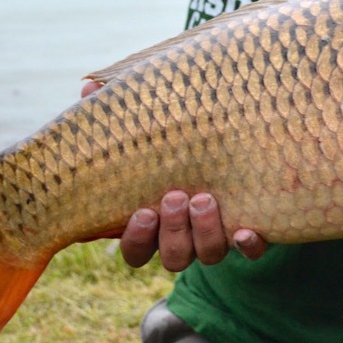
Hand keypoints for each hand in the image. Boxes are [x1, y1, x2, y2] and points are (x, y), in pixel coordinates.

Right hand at [81, 81, 266, 270]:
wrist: (236, 137)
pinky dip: (249, 246)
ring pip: (208, 255)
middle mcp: (185, 236)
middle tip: (176, 196)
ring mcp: (218, 235)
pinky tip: (247, 231)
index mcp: (155, 222)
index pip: (136, 250)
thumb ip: (116, 113)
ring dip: (205, 233)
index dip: (137, 239)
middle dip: (173, 231)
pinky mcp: (251, 229)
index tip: (142, 212)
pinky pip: (252, 253)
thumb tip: (89, 87)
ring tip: (205, 198)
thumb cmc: (176, 136)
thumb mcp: (147, 123)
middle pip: (173, 256)